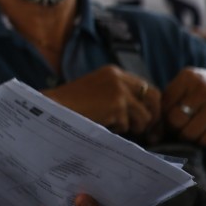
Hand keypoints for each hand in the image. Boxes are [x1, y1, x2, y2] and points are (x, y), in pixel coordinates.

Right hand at [43, 65, 160, 136]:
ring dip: (133, 126)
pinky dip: (116, 129)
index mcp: (114, 72)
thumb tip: (143, 111)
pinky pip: (127, 125)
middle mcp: (119, 78)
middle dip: (153, 116)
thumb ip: (117, 93)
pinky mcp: (116, 105)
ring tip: (113, 126)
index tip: (149, 120)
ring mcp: (119, 91)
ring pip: (144, 115)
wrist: (52, 108)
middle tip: (150, 133)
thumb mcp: (96, 90)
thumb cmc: (70, 104)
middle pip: (154, 97)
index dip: (150, 105)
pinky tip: (100, 124)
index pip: (145, 87)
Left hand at [161, 67, 205, 146]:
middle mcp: (203, 90)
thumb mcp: (186, 86)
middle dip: (175, 128)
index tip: (167, 121)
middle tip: (180, 127)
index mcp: (188, 78)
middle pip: (176, 120)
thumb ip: (168, 104)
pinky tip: (205, 132)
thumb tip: (152, 137)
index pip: (164, 106)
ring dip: (188, 136)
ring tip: (193, 129)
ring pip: (190, 133)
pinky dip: (203, 140)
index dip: (162, 118)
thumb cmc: (204, 88)